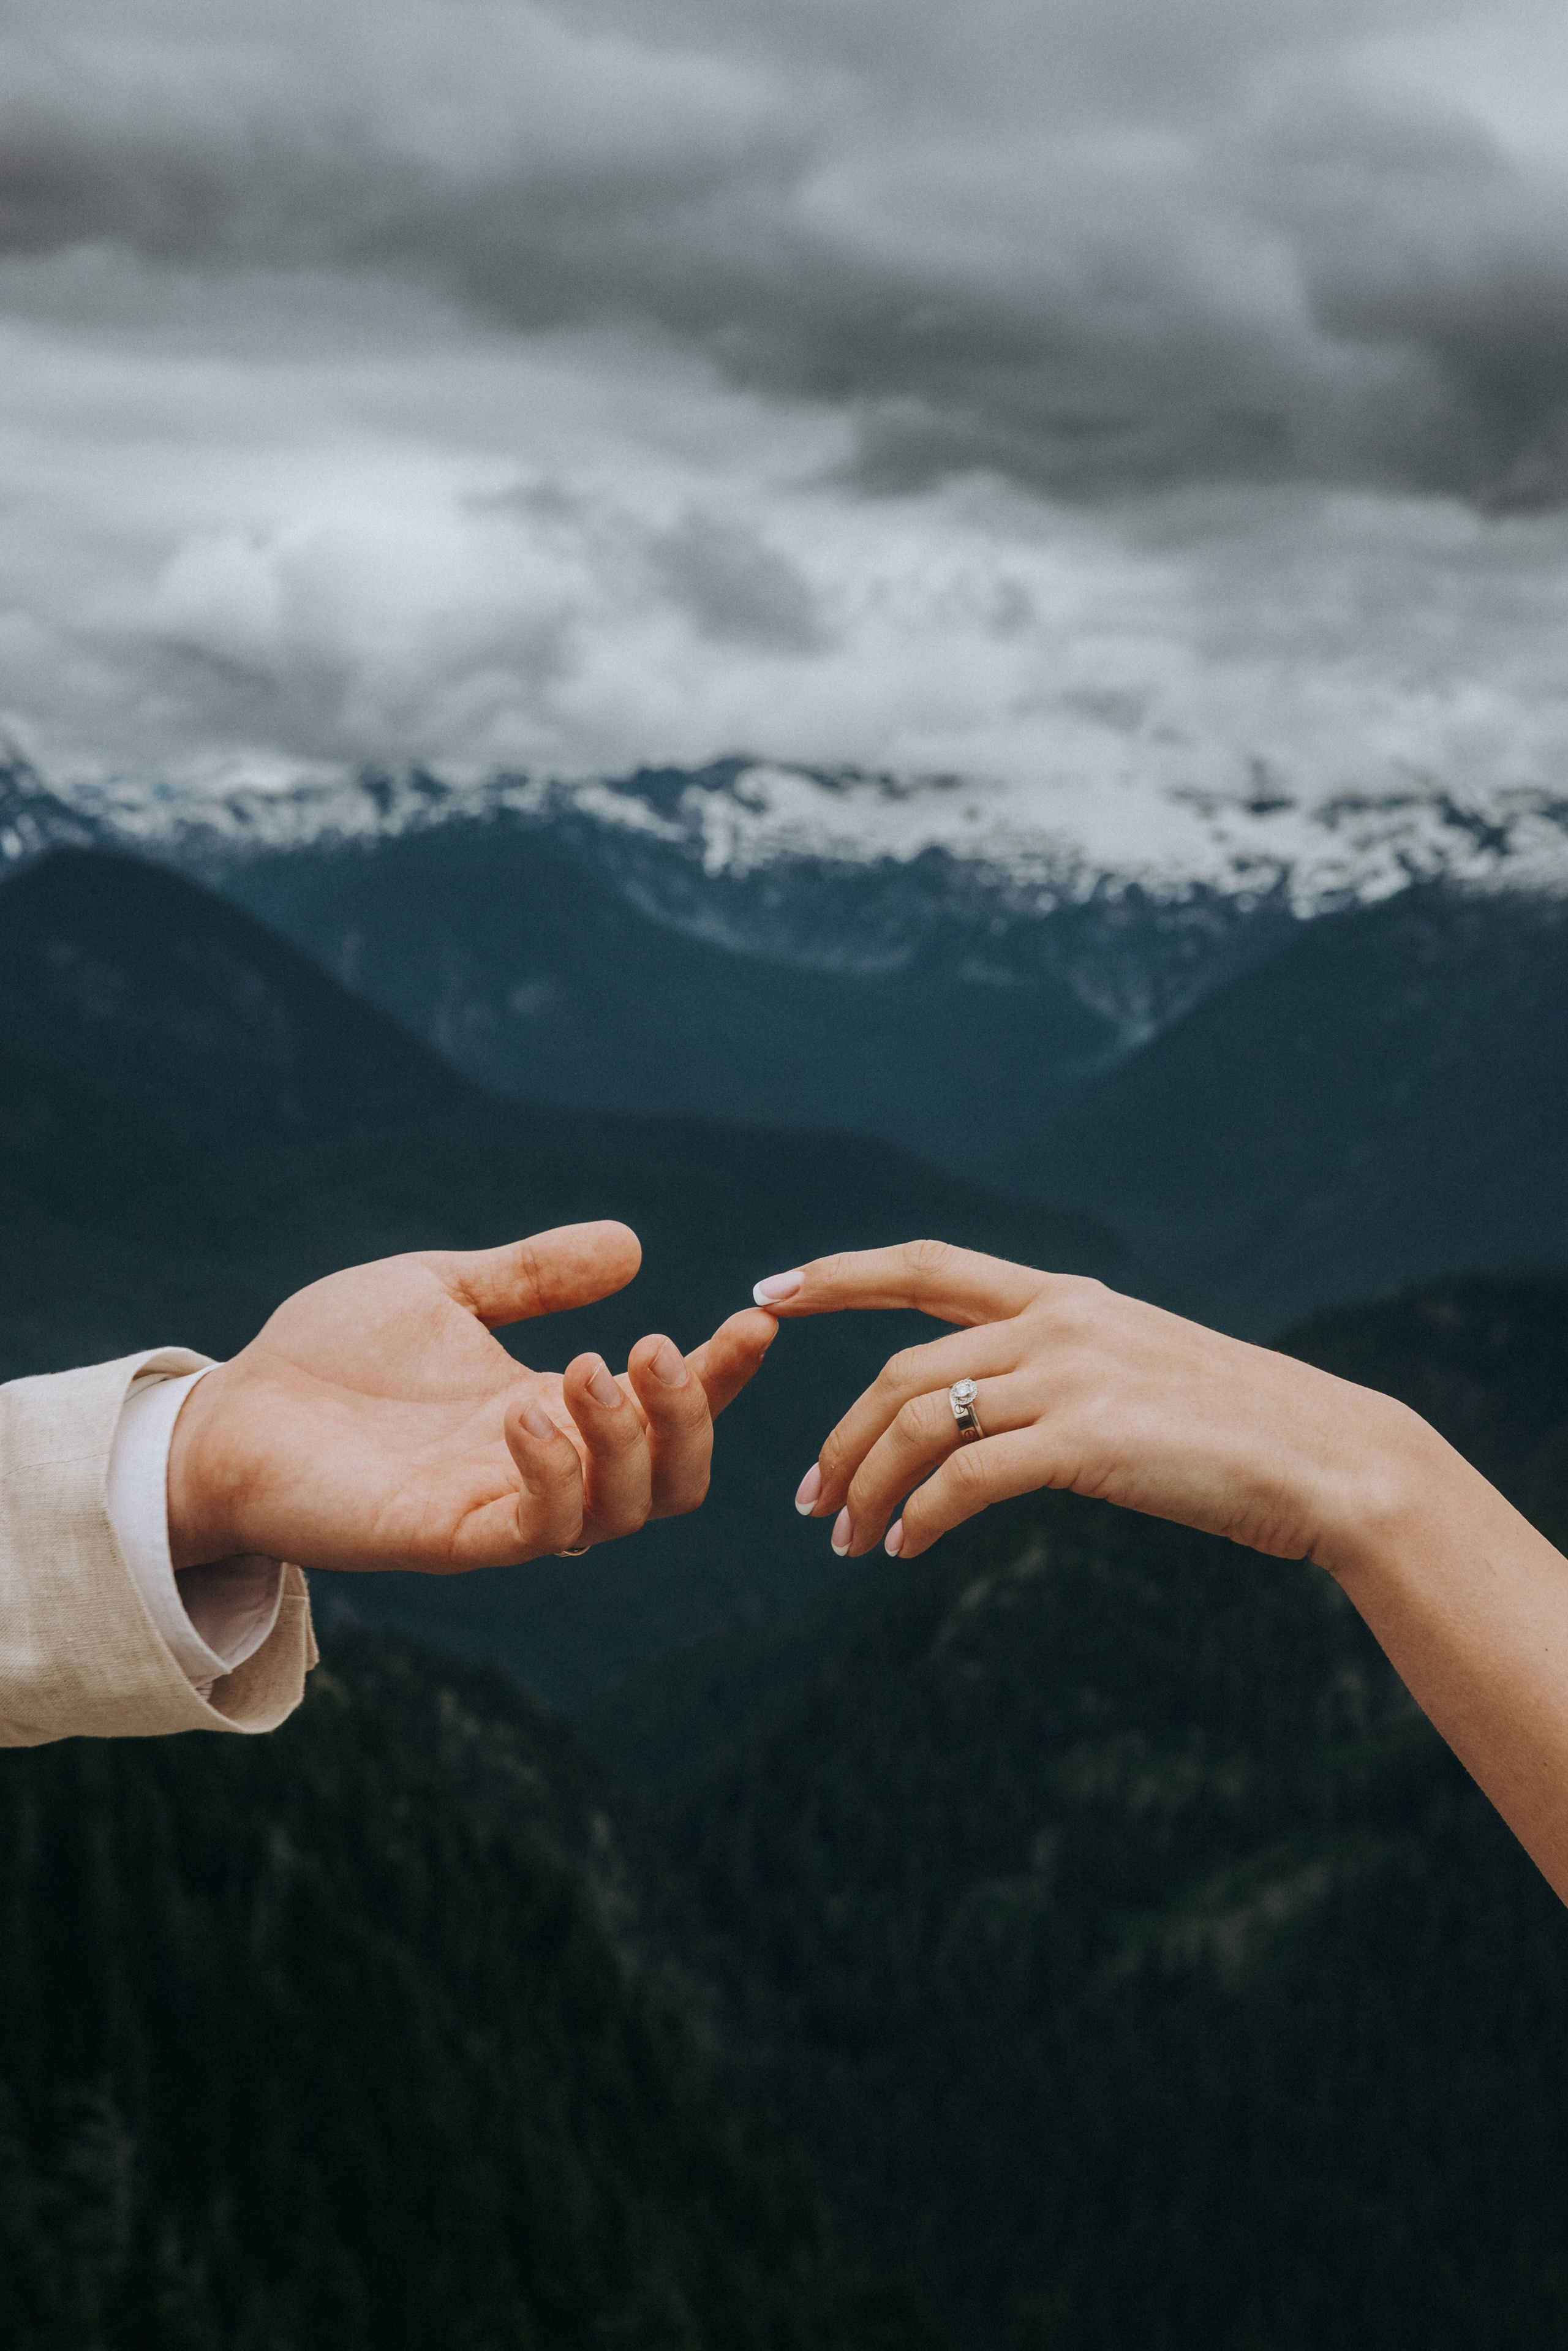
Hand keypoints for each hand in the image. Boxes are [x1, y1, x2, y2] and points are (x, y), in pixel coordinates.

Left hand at [168, 1221, 776, 1571]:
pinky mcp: (449, 1540)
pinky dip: (556, 1474)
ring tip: (590, 1369)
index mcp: (554, 1411)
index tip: (755, 1320)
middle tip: (660, 1346)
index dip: (724, 1375)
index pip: (670, 1410)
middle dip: (690, 1419)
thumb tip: (630, 1246)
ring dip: (628, 1441)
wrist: (229, 1412)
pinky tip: (530, 1412)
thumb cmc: (328, 1358)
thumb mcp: (445, 1291)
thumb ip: (533, 1275)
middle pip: (673, 1481)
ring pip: (620, 1514)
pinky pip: (536, 1530)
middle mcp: (543, 1470)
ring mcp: (500, 1510)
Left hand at [762, 1239, 1422, 1569]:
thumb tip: (988, 1410)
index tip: (765, 1295)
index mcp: (1062, 1297)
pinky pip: (965, 1480)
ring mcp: (1072, 1377)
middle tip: (807, 1500)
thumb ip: (1057, 1370)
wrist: (1326, 1459)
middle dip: (838, 1437)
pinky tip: (905, 1549)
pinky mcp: (1089, 1441)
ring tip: (846, 1541)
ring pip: (918, 1425)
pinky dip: (919, 1517)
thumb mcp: (1134, 1368)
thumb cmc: (1233, 1428)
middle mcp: (1056, 1323)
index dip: (835, 1277)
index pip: (922, 1265)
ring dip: (865, 1488)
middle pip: (900, 1372)